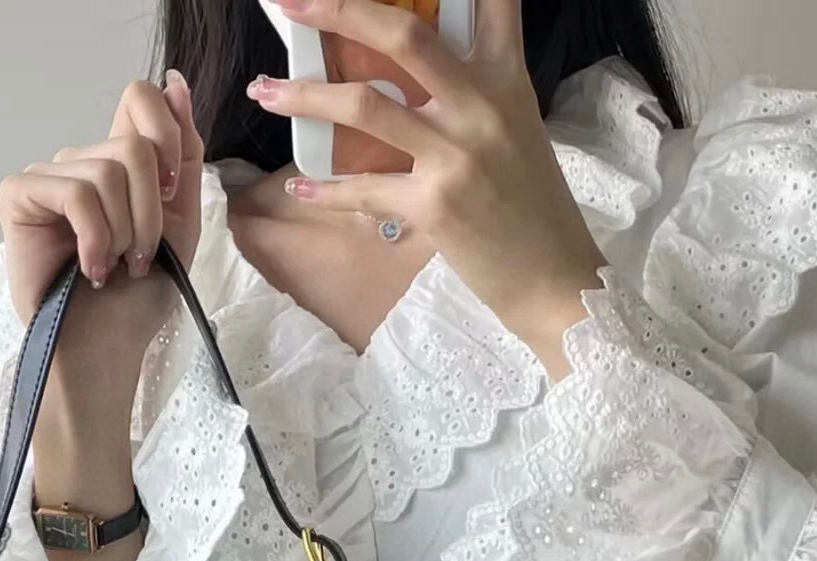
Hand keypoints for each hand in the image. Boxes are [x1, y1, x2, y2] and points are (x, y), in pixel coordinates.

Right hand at [0, 71, 203, 385]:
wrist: (106, 348)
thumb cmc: (137, 300)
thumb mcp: (180, 225)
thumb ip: (182, 158)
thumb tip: (176, 83)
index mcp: (118, 166)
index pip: (139, 98)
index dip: (166, 136)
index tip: (169, 193)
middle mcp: (81, 163)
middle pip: (133, 146)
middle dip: (150, 215)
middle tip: (138, 257)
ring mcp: (48, 178)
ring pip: (107, 172)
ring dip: (123, 234)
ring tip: (112, 267)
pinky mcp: (19, 196)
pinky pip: (75, 192)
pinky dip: (94, 238)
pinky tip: (88, 269)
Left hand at [247, 0, 606, 369]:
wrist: (552, 277)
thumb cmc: (531, 207)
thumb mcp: (517, 130)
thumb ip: (471, 93)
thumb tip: (411, 77)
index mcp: (504, 80)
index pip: (487, 1)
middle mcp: (479, 107)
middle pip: (402, 34)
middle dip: (339, 10)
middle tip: (292, 2)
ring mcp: (454, 156)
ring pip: (364, 106)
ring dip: (303, 96)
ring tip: (264, 92)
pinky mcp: (433, 206)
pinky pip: (363, 189)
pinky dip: (325, 190)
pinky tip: (299, 186)